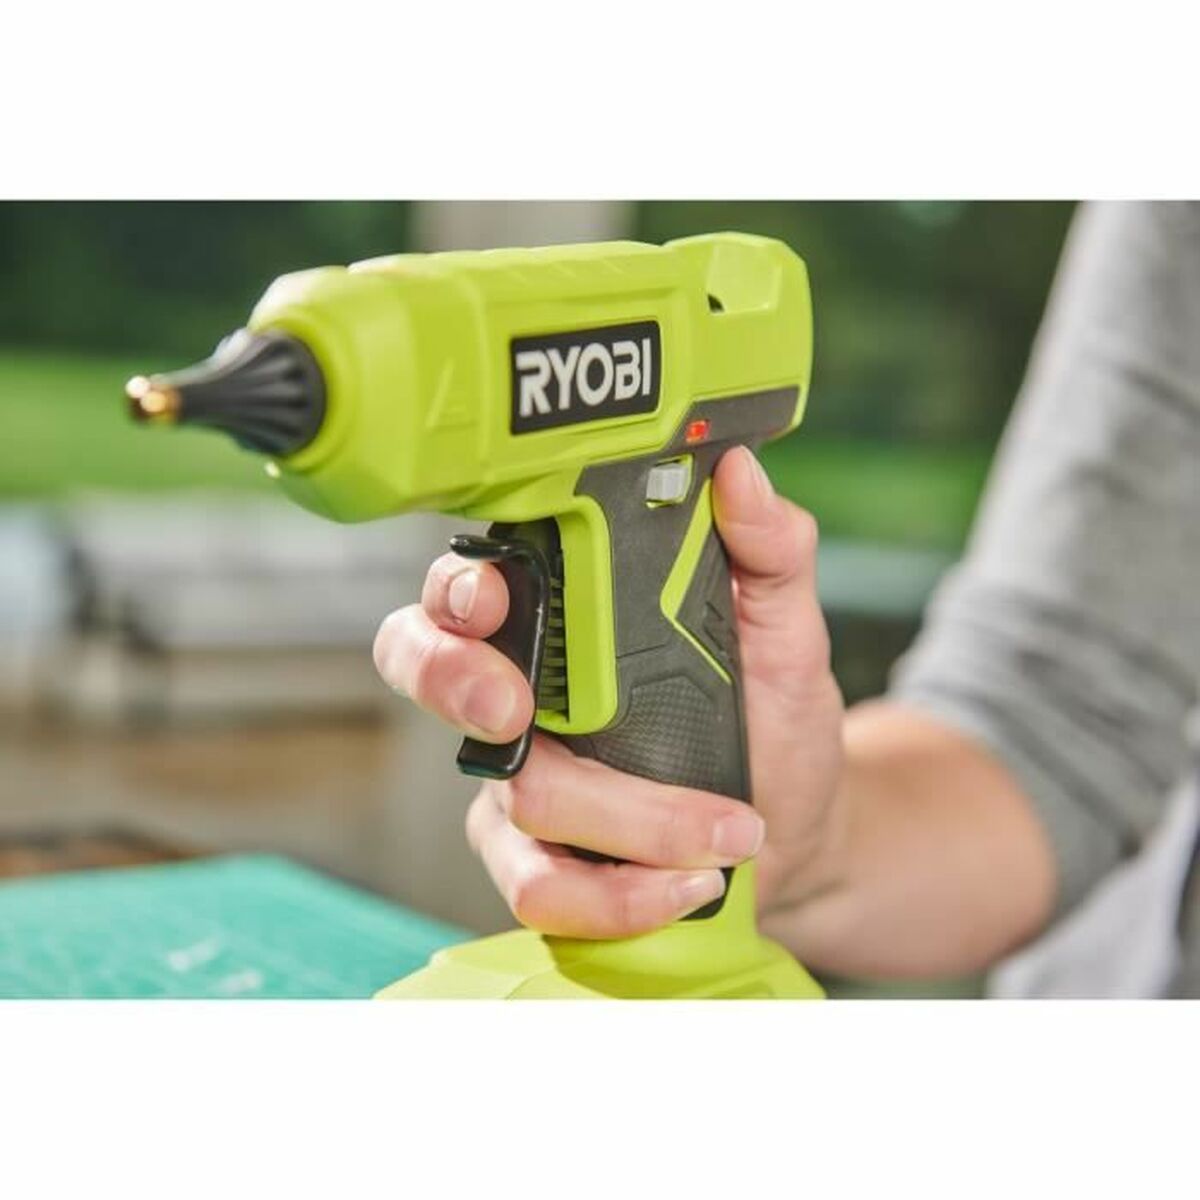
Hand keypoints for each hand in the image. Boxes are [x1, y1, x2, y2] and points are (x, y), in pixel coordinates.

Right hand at [373, 446, 846, 938]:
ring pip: (514, 796)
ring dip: (630, 819)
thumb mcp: (786, 631)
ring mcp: (520, 783)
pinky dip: (618, 895)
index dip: (458, 587)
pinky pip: (536, 888)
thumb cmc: (773, 722)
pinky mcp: (539, 865)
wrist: (799, 832)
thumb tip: (739, 473)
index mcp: (567, 621)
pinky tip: (688, 885)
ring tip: (727, 830)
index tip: (492, 599)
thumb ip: (769, 552)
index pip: (473, 583)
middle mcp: (524, 693)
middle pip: (424, 667)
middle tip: (513, 710)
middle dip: (452, 680)